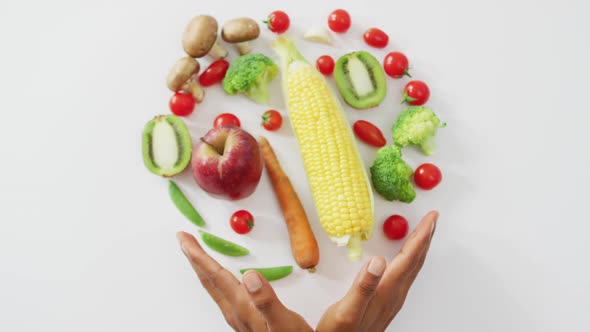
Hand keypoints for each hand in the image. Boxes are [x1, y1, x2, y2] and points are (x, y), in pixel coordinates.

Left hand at [176, 231, 312, 331]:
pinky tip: (220, 277)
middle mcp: (235, 311)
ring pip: (213, 286)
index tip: (184, 239)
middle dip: (194, 257)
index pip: (215, 276)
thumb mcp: (284, 322)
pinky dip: (215, 278)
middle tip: (183, 239)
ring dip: (203, 267)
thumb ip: (266, 300)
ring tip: (196, 254)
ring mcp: (237, 316)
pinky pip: (222, 292)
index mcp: (242, 306)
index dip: (199, 255)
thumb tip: (250, 275)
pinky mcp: (244, 318)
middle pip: (208, 279)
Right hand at [317, 211, 437, 331]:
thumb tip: (378, 260)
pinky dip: (409, 258)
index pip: (408, 258)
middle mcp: (394, 294)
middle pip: (415, 261)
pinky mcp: (386, 302)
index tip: (431, 218)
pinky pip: (404, 274)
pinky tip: (405, 257)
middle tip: (432, 219)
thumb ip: (363, 286)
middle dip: (425, 238)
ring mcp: (392, 299)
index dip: (420, 236)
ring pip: (411, 268)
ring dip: (419, 248)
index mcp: (386, 290)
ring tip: (423, 233)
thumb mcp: (347, 310)